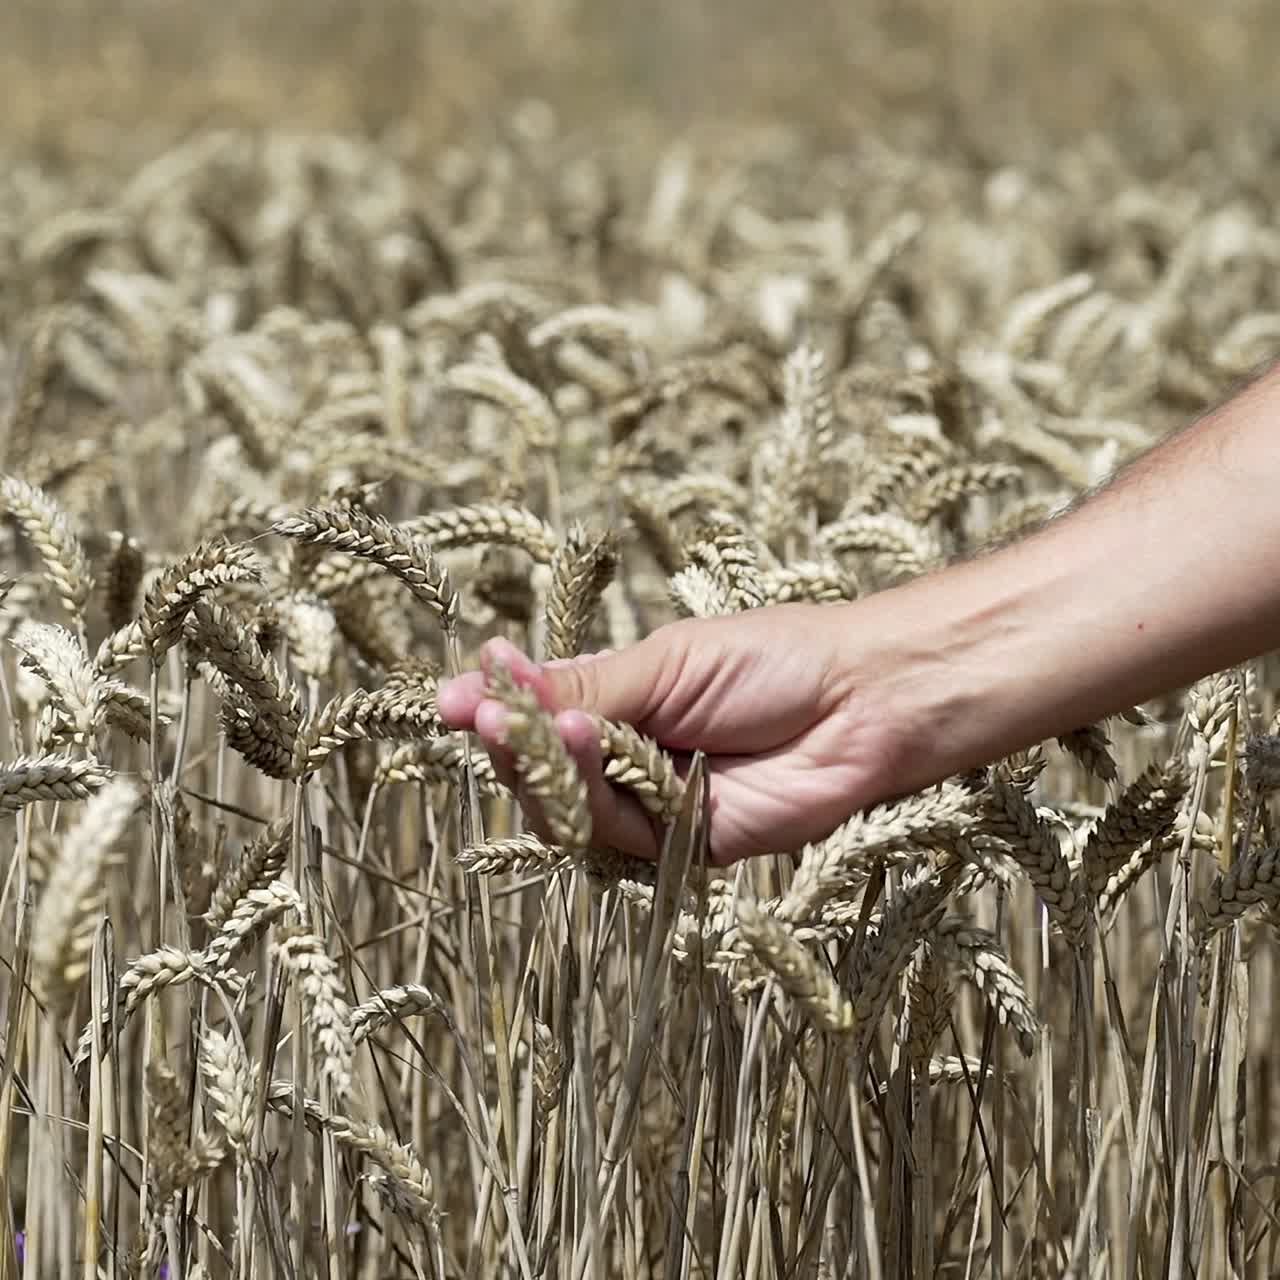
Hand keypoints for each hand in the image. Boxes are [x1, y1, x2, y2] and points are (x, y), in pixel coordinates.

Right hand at [436, 604, 909, 863]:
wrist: (859, 706)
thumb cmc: (771, 662)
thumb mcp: (665, 664)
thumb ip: (581, 691)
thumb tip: (486, 683)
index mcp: (618, 701)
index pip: (537, 712)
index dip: (495, 707)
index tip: (451, 698)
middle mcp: (626, 756)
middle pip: (540, 769)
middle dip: (512, 743)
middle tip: (483, 716)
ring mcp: (651, 803)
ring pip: (568, 807)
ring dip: (549, 768)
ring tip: (548, 727)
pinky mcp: (680, 848)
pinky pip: (616, 833)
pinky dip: (594, 795)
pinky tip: (587, 750)